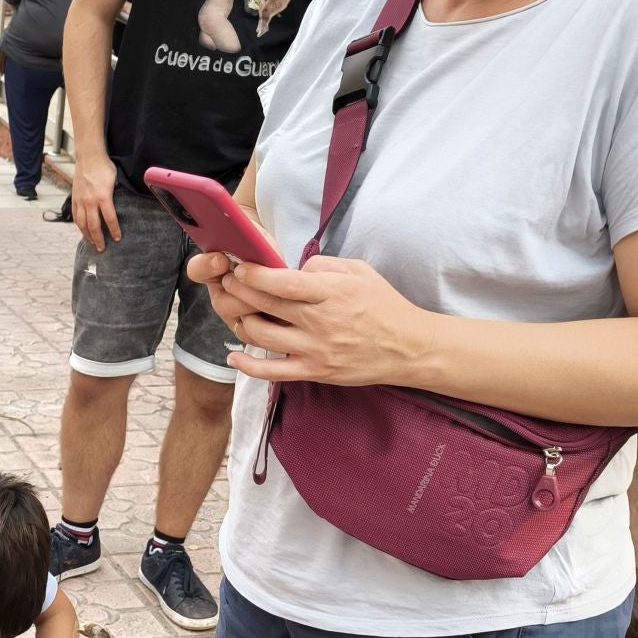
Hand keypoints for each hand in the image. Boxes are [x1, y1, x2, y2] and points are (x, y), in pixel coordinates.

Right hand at [72, 151, 122, 252]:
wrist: (89, 157)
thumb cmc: (104, 167)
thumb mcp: (114, 182)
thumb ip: (114, 196)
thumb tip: (116, 207)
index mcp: (103, 197)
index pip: (110, 219)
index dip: (114, 230)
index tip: (117, 239)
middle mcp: (90, 201)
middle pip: (94, 226)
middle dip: (99, 239)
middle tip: (102, 249)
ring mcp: (81, 201)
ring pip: (82, 223)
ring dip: (87, 235)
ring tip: (92, 243)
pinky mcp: (75, 198)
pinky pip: (76, 216)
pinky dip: (79, 225)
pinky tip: (83, 230)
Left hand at [188, 250, 434, 386]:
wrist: (409, 348)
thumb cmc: (384, 305)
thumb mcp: (359, 271)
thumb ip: (322, 265)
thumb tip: (291, 269)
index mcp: (332, 293)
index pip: (283, 283)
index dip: (254, 275)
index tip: (240, 267)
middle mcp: (321, 322)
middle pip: (266, 306)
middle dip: (240, 292)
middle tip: (228, 282)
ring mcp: (316, 350)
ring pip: (262, 336)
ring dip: (242, 321)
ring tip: (236, 310)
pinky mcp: (315, 371)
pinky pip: (272, 372)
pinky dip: (248, 365)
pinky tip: (234, 355)